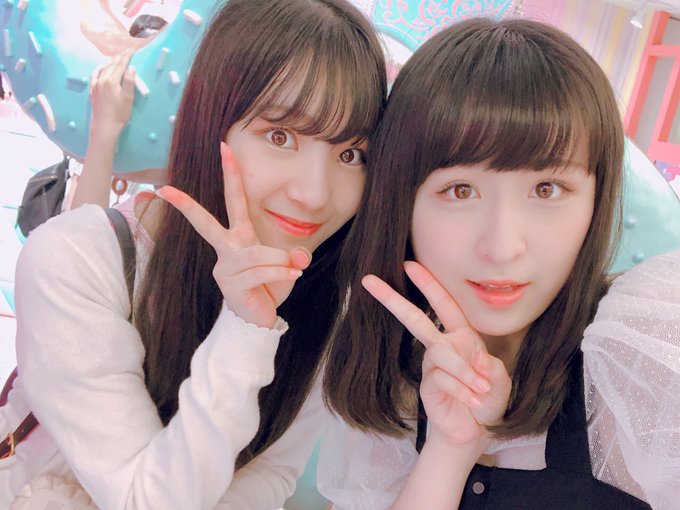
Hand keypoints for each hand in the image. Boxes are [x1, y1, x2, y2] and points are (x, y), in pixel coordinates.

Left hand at [89, 50, 135, 139]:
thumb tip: (131, 67)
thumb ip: (129, 81)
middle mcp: (102, 80)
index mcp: (112, 80)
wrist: (104, 126)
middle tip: (126, 51)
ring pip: (103, 68)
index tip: (132, 50)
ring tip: (116, 58)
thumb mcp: (128, 98)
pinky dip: (100, 69)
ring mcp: (95, 85)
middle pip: (111, 64)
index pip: (120, 64)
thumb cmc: (119, 114)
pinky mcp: (92, 90)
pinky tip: (101, 68)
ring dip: (110, 62)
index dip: (126, 56)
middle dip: (119, 57)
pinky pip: (95, 75)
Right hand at [156, 142, 310, 327]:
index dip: (231, 174)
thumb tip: (297, 256)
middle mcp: (227, 249)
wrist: (261, 320)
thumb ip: (295, 256)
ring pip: (256, 254)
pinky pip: (260, 271)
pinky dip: (280, 273)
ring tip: (293, 269)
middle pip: (207, 222)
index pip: (234, 201)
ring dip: (280, 261)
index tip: (223, 147)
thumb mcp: (288, 267)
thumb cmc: (269, 288)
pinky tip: (290, 277)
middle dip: (187, 205)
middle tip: (166, 188)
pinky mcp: (229, 285)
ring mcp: (224, 267)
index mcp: (239, 238)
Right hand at [361, 261, 510, 449]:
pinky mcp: (426, 385)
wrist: (476, 431)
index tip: (409, 265)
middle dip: (392, 299)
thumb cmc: (486, 400)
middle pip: (414, 319)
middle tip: (368, 280)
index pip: (444, 304)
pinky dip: (462, 389)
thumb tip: (475, 360)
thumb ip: (490, 367)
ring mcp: (431, 366)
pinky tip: (471, 402)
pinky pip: (442, 378)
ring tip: (480, 391)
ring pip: (442, 354)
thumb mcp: (499, 380)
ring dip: (465, 373)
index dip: (428, 284)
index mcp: (460, 337)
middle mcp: (442, 346)